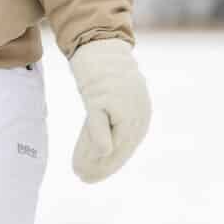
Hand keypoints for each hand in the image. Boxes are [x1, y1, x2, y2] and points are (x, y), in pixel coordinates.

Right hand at [68, 38, 149, 182]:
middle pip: (120, 145)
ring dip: (95, 159)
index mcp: (143, 112)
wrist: (99, 44)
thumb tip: (106, 148)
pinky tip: (98, 152)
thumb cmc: (105, 72)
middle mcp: (138, 109)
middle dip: (102, 166)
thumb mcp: (115, 99)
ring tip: (80, 173)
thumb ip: (114, 121)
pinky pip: (99, 121)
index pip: (127, 146)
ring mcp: (122, 103)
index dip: (111, 164)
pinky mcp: (102, 96)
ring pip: (110, 137)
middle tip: (84, 179)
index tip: (96, 177)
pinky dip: (99, 137)